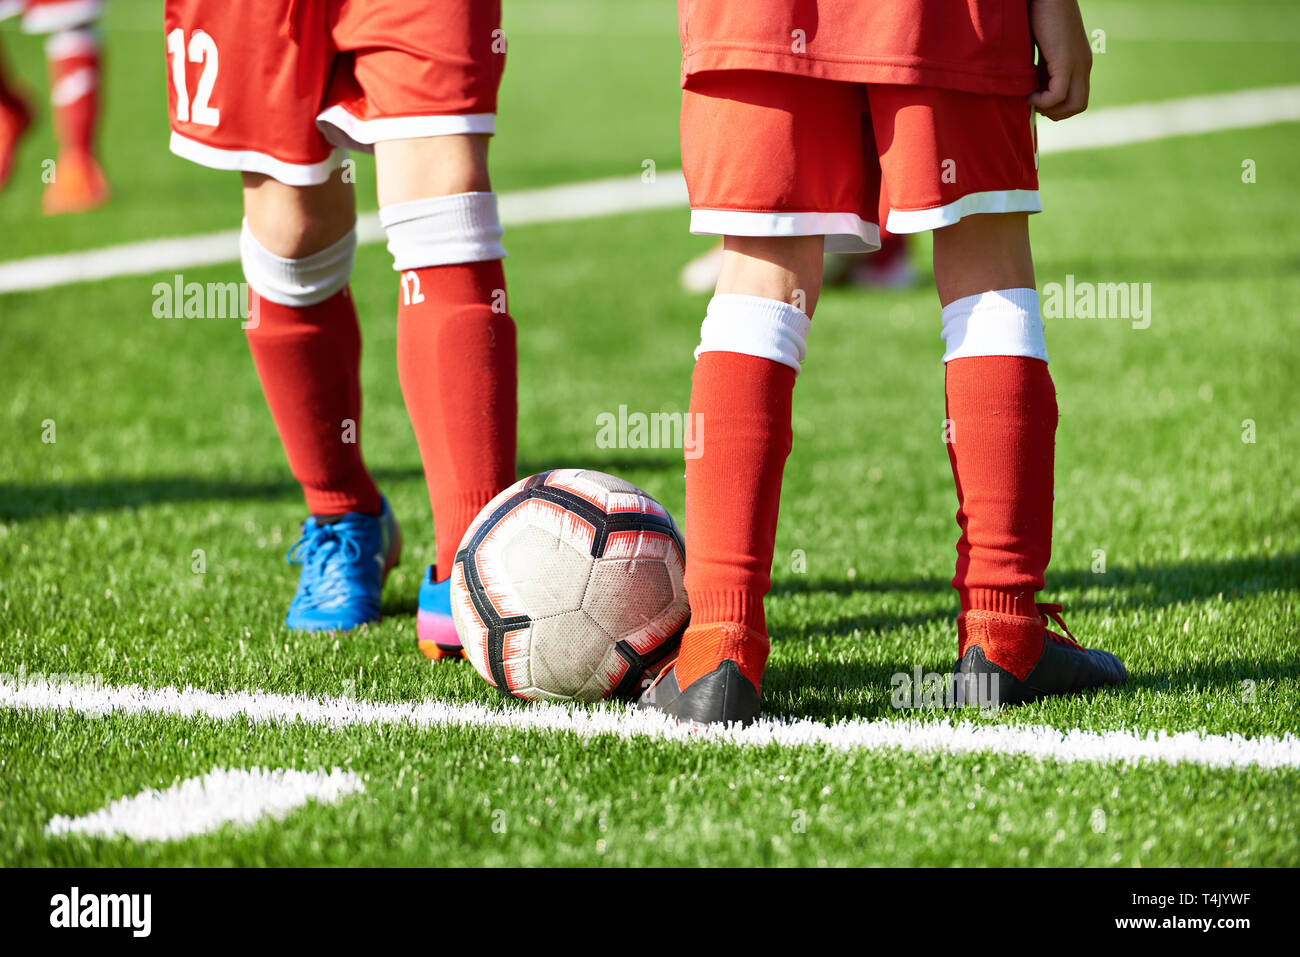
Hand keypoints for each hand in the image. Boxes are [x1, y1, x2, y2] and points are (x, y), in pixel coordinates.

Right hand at [1028, 0, 1091, 119]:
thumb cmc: (1039, 16)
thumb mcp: (1043, 49)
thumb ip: (1043, 67)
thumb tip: (1030, 87)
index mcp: (1080, 62)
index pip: (1077, 97)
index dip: (1056, 106)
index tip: (1036, 98)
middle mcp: (1083, 65)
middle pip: (1078, 105)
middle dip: (1055, 113)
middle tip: (1034, 103)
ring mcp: (1078, 63)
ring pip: (1074, 105)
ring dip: (1049, 109)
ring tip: (1031, 97)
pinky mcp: (1066, 61)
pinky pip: (1058, 95)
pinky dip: (1042, 100)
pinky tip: (1028, 92)